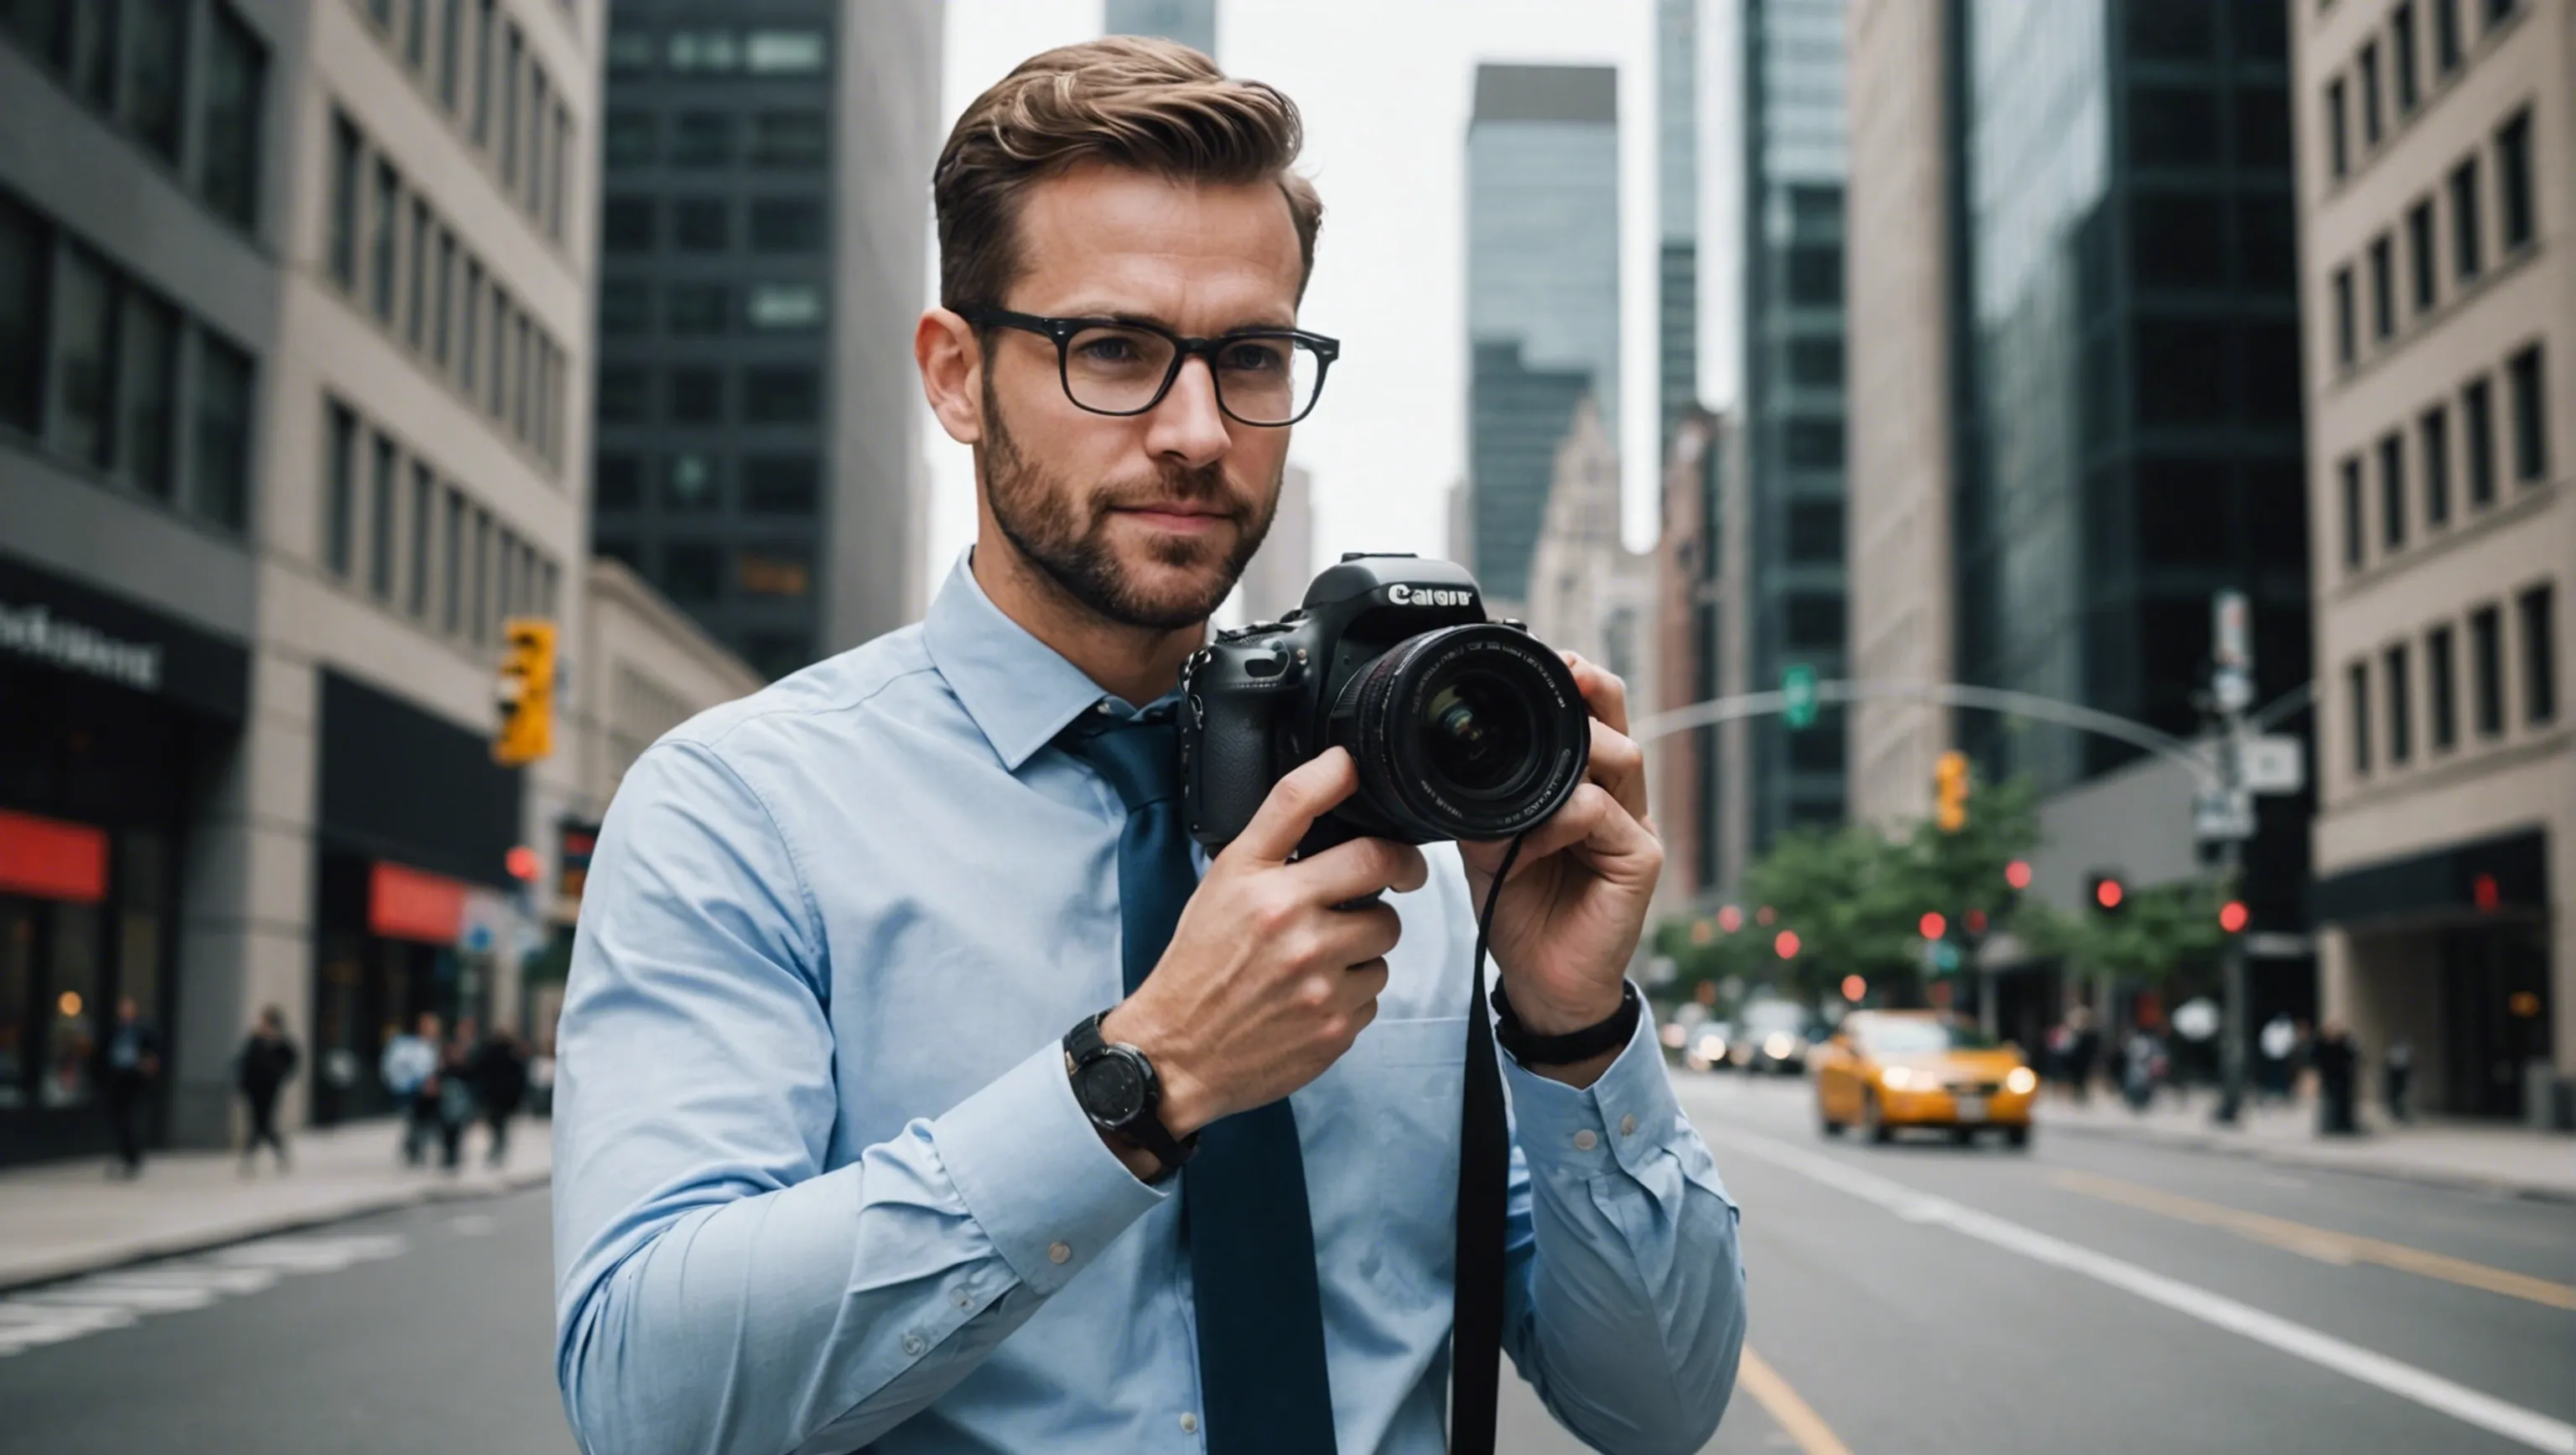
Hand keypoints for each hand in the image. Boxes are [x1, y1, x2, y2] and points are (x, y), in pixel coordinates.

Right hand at [1103, 748, 1428, 1142]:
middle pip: (1387, 911)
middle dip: (1375, 909)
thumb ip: (1288, 810)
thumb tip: (1342, 762)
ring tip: (1312, 960)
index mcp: (1277, 895)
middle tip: (1354, 908)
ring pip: (1381, 958)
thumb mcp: (1229, 870)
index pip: (1370, 856)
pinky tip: (1308, 996)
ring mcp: (1322, 993)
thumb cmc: (1199, 957)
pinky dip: (1348, 996)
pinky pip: (1369, 1001)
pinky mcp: (1334, 1033)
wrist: (1176, 1050)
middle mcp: (1302, 943)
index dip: (1399, 853)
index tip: (1399, 856)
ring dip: (1359, 955)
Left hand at [1459, 654, 1661, 1084]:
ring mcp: (1635, 830)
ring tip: (1529, 774)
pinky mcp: (1640, 862)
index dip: (1578, 684)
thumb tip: (1452, 761)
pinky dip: (1563, 819)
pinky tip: (1532, 840)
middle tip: (1564, 669)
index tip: (1548, 657)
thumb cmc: (1521, 911)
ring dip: (1573, 755)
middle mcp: (1618, 803)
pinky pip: (1604, 815)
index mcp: (1586, 790)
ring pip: (1621, 760)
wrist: (1541, 982)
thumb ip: (1484, 802)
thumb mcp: (1489, 844)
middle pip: (1620, 724)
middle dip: (1593, 690)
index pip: (1595, 721)